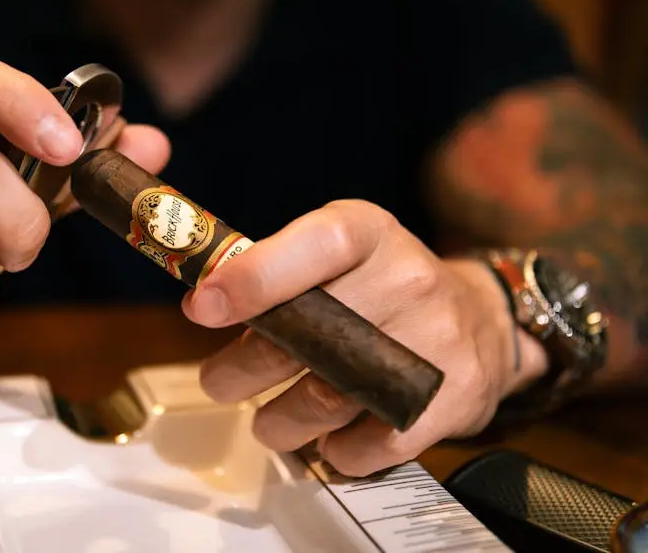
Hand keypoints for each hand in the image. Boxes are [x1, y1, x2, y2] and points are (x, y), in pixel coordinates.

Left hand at [183, 200, 547, 475]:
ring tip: (269, 422)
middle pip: (309, 335)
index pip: (315, 246)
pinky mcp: (455, 396)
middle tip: (221, 381)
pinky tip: (328, 440)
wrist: (480, 320)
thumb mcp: (334, 255)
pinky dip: (337, 451)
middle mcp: (409, 278)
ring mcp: (438, 338)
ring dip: (280, 420)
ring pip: (331, 397)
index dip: (254, 278)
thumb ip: (274, 272)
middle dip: (244, 368)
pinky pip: (373, 442)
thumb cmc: (381, 286)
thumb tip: (205, 303)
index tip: (203, 307)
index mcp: (368, 233)